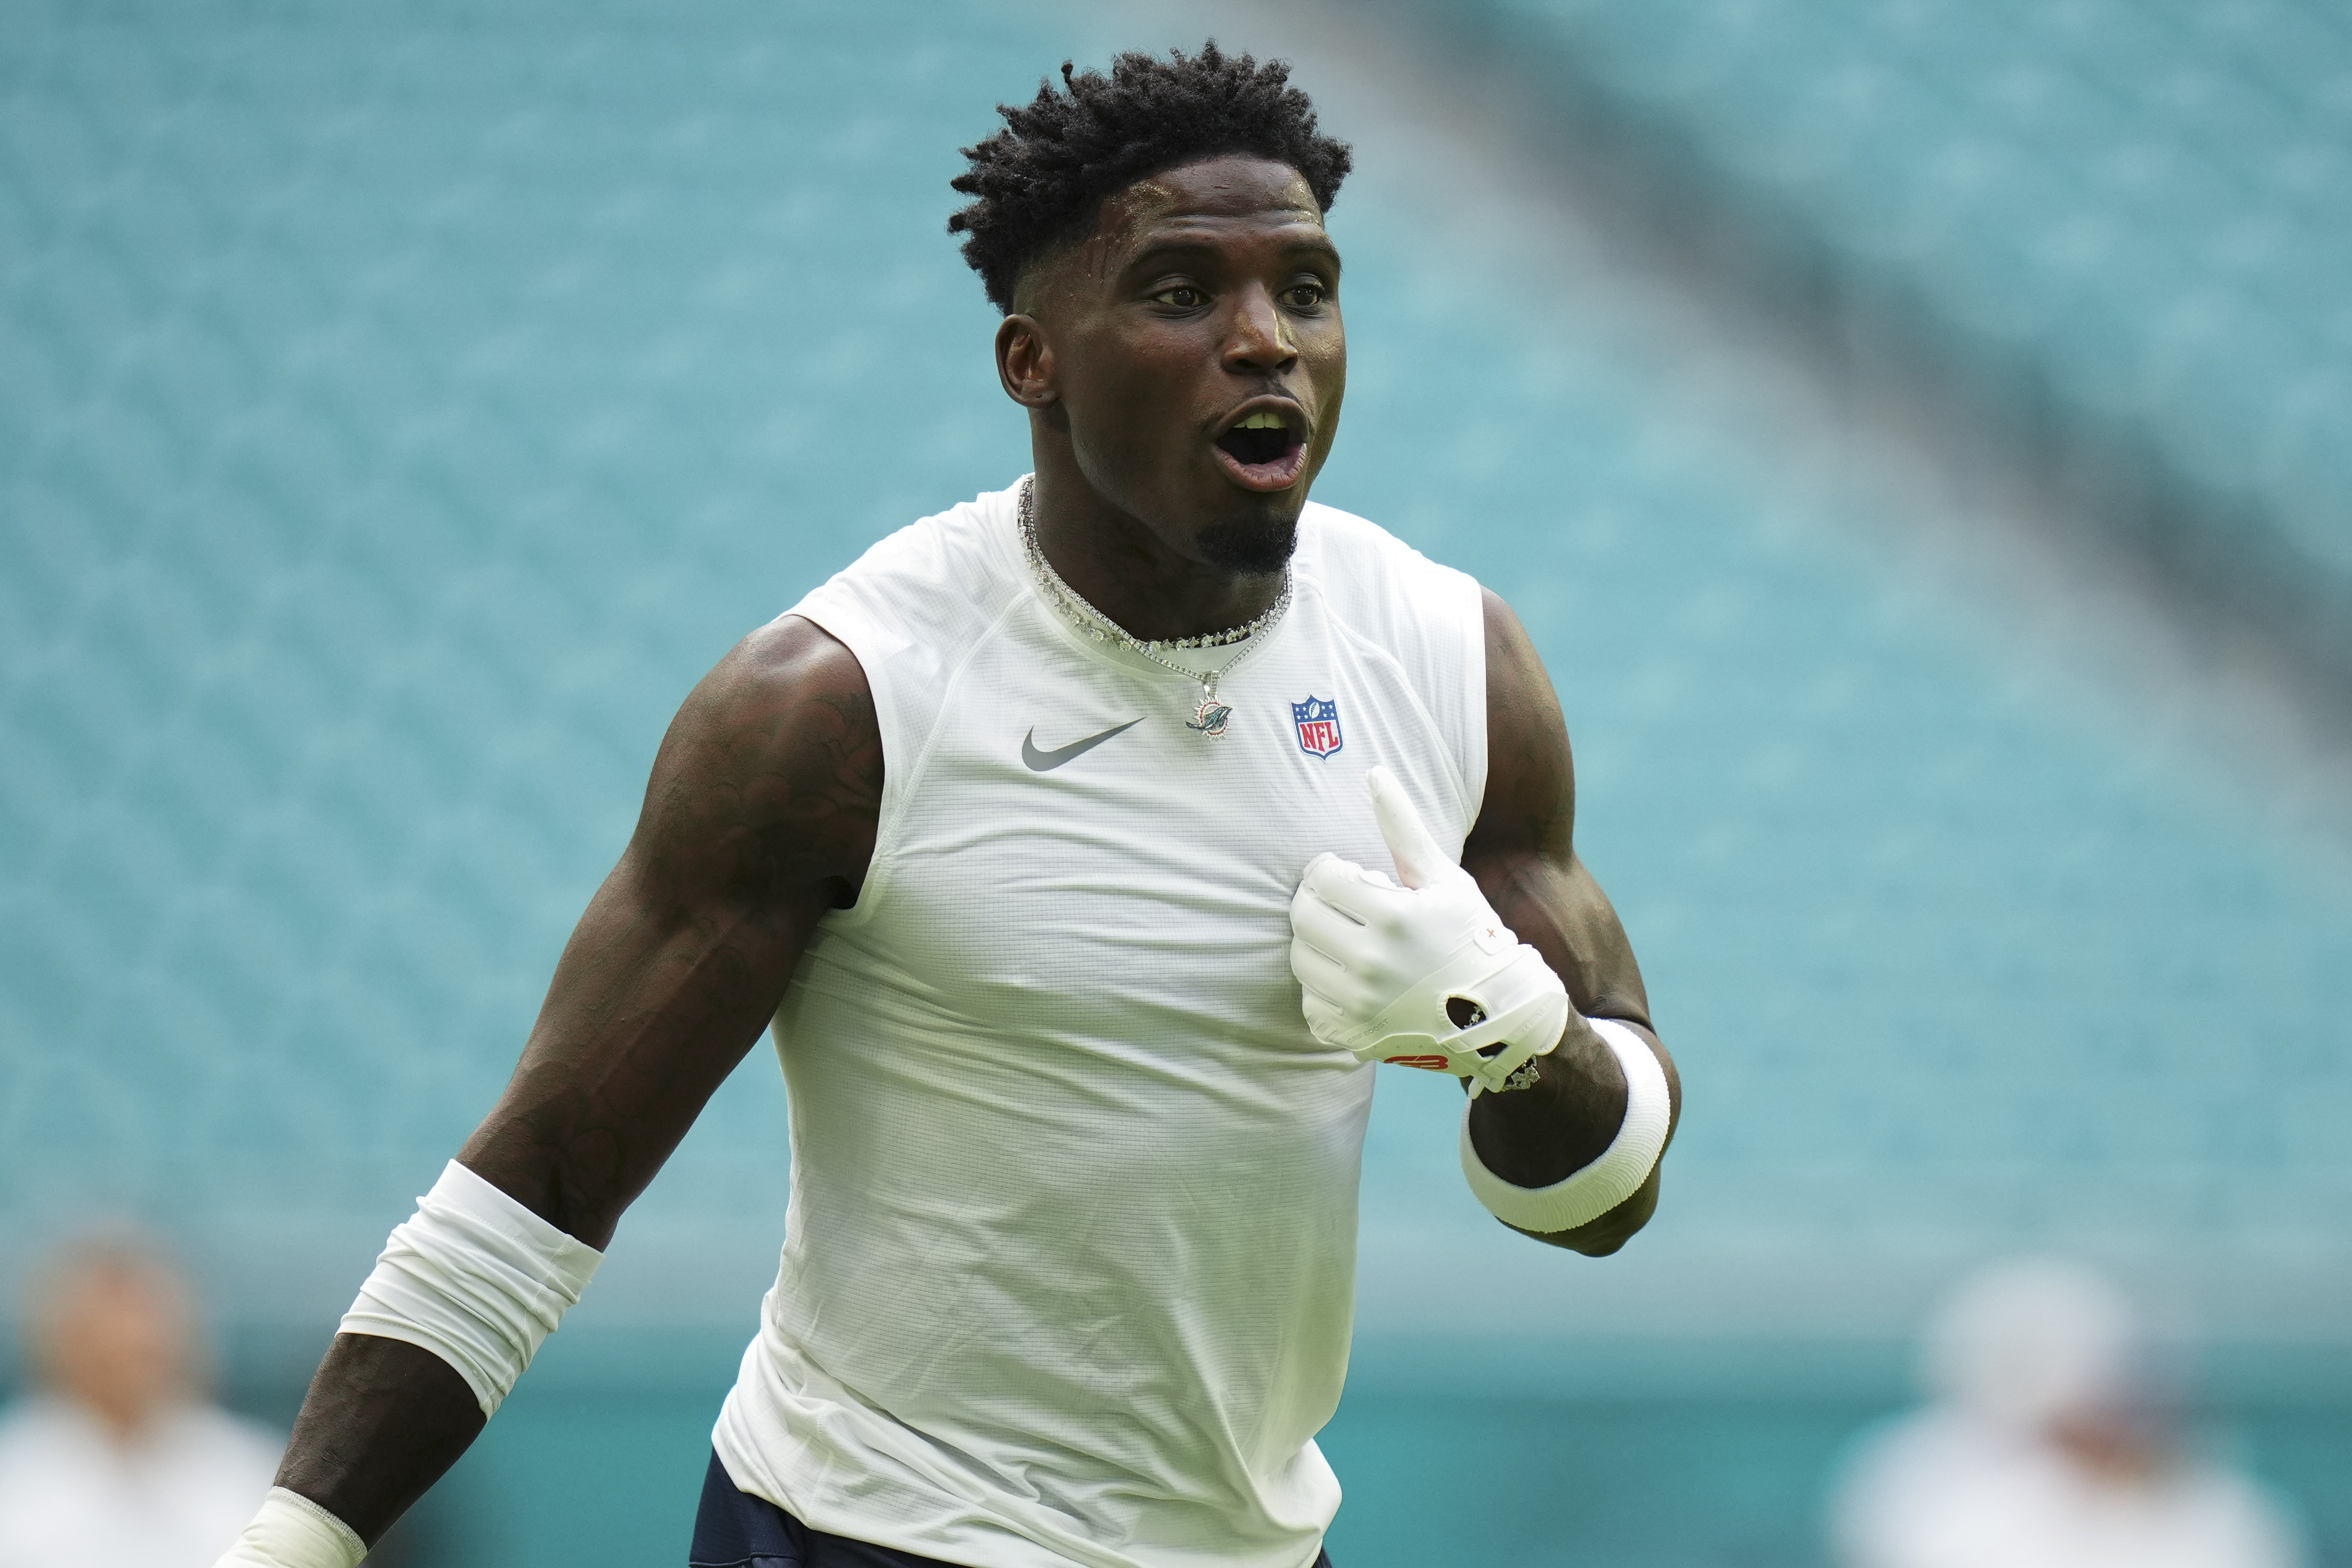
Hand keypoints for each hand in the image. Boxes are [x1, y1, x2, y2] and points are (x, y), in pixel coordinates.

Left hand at [1288, 766, 1569, 1092]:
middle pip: (1303, 917)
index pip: (1322, 877)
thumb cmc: (1472, 936)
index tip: (1352, 876)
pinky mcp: (1355, 1035)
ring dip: (1319, 944)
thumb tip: (1375, 773)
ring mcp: (1362, 1005)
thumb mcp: (1444, 878)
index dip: (1333, 871)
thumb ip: (1403, 827)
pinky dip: (1324, 990)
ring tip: (1351, 940)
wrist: (1499, 1015)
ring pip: (1301, 960)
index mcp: (1395, 917)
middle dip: (1320, 903)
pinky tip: (1354, 979)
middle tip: (1346, 905)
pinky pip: (1311, 1004)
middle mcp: (1373, 963)